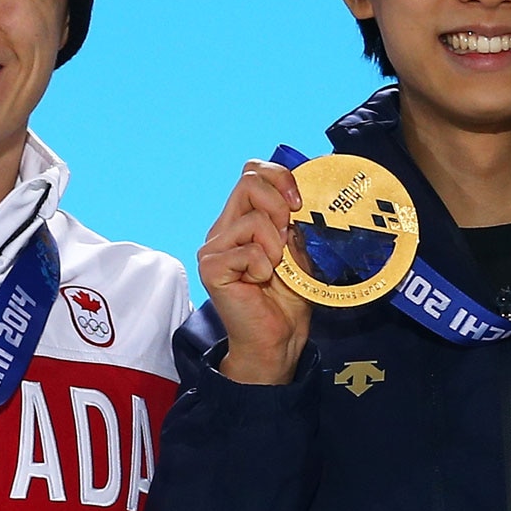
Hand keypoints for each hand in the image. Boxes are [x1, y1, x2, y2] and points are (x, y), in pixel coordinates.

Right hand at [199, 159, 311, 384]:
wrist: (278, 338)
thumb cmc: (287, 297)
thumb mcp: (299, 250)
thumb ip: (294, 221)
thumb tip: (299, 194)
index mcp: (242, 220)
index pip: (251, 172)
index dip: (279, 176)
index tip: (299, 203)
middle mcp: (223, 229)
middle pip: (249, 182)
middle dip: (280, 206)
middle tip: (287, 238)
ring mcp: (213, 248)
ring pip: (253, 219)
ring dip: (275, 247)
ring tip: (272, 270)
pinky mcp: (211, 268)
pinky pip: (248, 251)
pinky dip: (264, 267)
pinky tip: (259, 283)